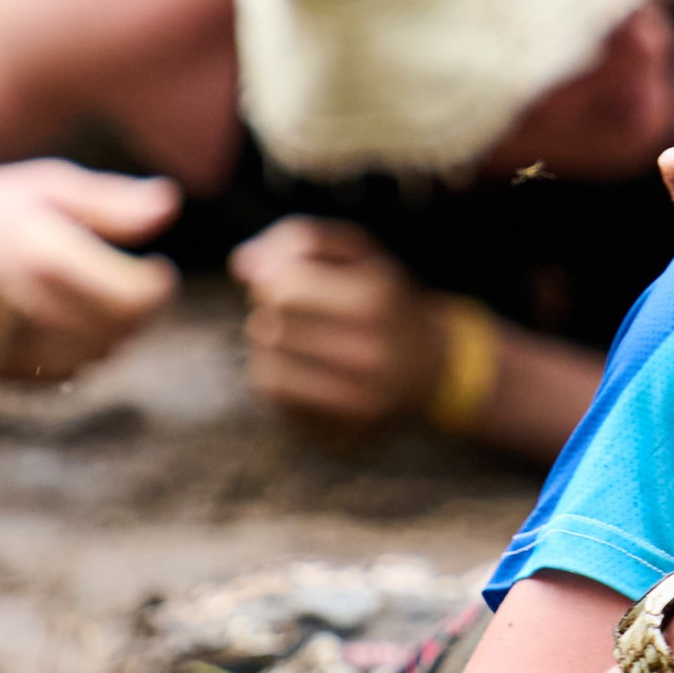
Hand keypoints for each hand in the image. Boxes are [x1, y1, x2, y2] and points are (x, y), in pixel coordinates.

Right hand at [0, 160, 180, 381]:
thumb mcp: (50, 186)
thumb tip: (170, 206)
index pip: (136, 298)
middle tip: (131, 286)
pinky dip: (76, 352)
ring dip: (110, 333)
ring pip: (97, 357)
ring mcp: (10, 343)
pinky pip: (62, 374)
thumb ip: (113, 203)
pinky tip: (64, 321)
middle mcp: (29, 307)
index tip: (156, 270)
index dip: (158, 287)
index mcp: (47, 257)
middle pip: (121, 332)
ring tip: (97, 300)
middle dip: (137, 310)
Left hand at [231, 216, 442, 431]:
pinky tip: (298, 369)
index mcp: (375, 299)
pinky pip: (278, 405)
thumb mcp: (359, 252)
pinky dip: (277, 382)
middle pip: (270, 328)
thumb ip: (301, 239)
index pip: (281, 288)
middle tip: (288, 311)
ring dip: (268, 350)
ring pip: (267, 371)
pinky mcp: (340, 433)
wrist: (432, 366)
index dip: (269, 279)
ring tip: (290, 340)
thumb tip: (242, 264)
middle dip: (267, 313)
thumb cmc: (382, 299)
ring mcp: (356, 401)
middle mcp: (370, 354)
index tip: (284, 280)